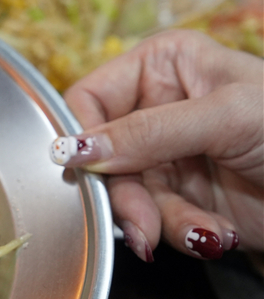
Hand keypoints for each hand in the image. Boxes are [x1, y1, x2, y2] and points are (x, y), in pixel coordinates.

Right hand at [50, 30, 262, 260]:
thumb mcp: (226, 118)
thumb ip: (147, 132)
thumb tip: (71, 149)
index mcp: (163, 65)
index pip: (90, 98)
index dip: (81, 138)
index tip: (85, 173)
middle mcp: (156, 107)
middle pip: (100, 157)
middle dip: (127, 198)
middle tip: (144, 228)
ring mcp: (166, 155)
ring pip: (124, 196)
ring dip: (162, 221)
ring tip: (204, 232)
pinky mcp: (179, 196)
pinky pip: (153, 220)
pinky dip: (182, 233)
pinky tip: (215, 233)